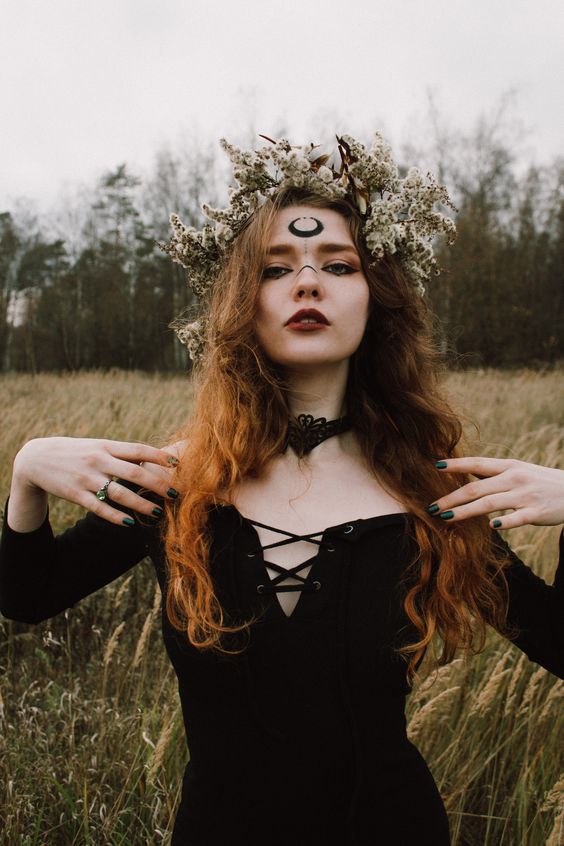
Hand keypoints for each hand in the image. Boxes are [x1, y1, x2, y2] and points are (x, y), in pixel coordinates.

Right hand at [12, 437, 180, 526]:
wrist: (35, 458)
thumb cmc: (75, 452)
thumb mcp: (96, 446)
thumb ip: (121, 453)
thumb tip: (152, 457)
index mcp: (105, 446)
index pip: (137, 450)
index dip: (158, 457)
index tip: (178, 464)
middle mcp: (98, 460)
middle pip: (133, 473)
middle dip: (156, 484)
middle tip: (175, 494)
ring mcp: (86, 478)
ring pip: (119, 494)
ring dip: (140, 504)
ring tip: (157, 513)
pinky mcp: (75, 494)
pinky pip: (98, 508)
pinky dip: (115, 516)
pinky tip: (130, 522)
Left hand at [427, 457, 563, 529]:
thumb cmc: (539, 481)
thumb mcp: (517, 470)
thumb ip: (493, 473)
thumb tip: (466, 472)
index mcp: (508, 467)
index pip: (477, 463)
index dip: (456, 465)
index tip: (435, 466)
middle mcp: (514, 478)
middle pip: (476, 487)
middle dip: (451, 498)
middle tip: (431, 507)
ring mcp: (525, 496)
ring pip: (490, 503)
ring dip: (465, 511)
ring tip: (446, 518)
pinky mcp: (536, 512)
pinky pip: (517, 518)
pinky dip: (503, 522)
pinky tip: (490, 526)